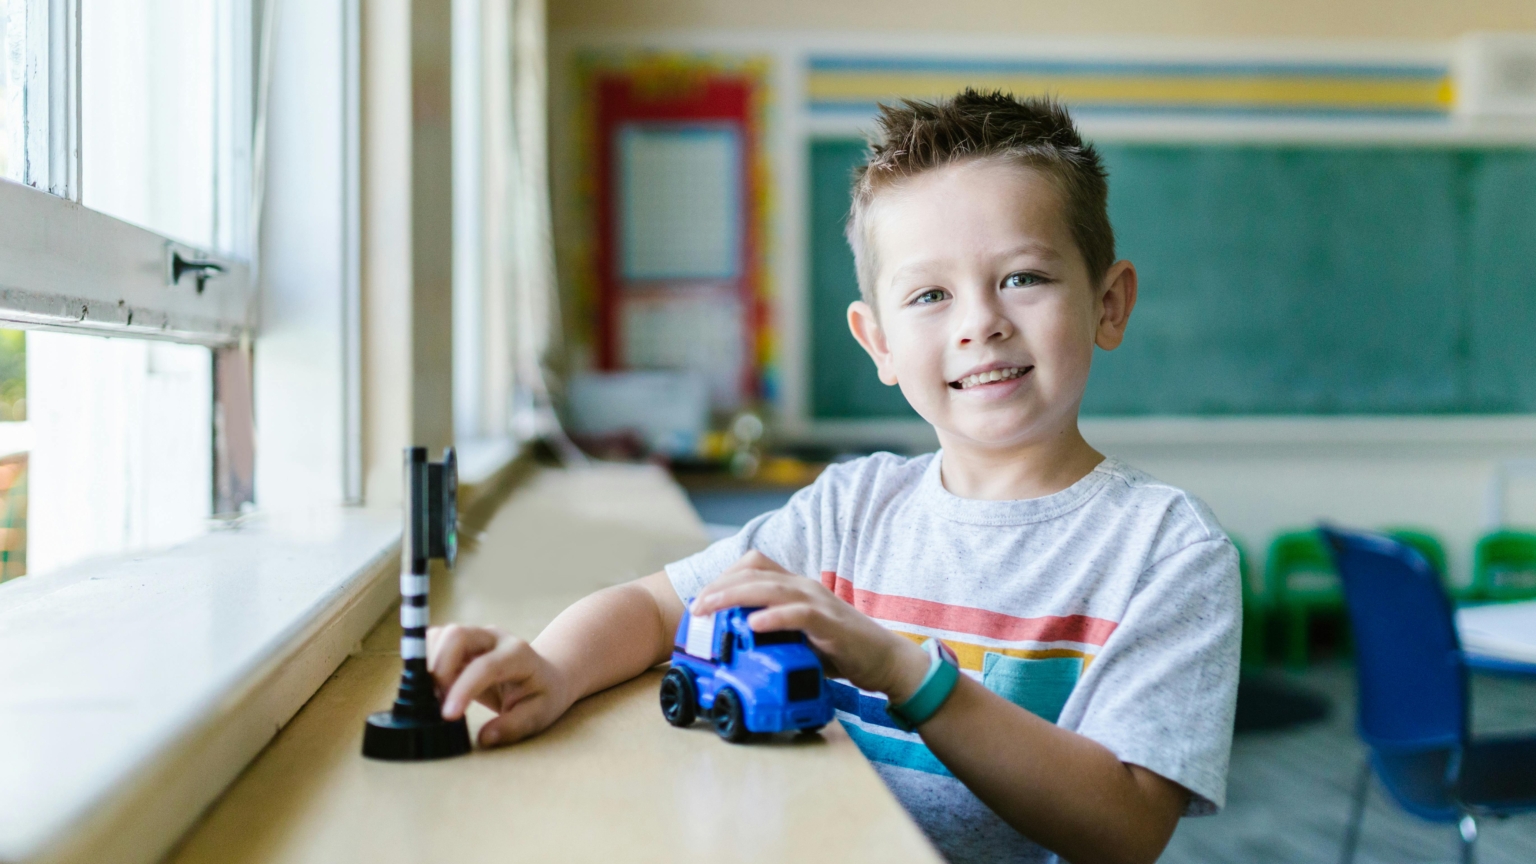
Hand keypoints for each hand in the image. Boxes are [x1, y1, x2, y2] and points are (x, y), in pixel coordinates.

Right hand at [426, 624, 574, 746]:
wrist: (545, 675)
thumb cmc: (542, 696)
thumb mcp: (539, 715)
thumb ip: (514, 726)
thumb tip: (485, 738)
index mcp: (518, 654)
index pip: (485, 666)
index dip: (463, 689)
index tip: (448, 715)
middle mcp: (495, 638)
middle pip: (457, 635)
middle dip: (439, 668)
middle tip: (439, 702)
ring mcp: (476, 635)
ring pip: (441, 635)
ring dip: (429, 665)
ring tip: (436, 696)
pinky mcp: (461, 641)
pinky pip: (434, 641)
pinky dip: (425, 661)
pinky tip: (433, 685)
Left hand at [691, 551, 930, 701]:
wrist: (884, 660)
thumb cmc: (840, 649)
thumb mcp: (798, 636)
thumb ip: (772, 632)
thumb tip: (733, 642)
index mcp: (796, 587)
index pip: (754, 565)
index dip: (724, 576)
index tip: (702, 598)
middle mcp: (804, 587)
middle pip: (755, 573)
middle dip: (720, 588)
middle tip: (696, 607)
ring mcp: (818, 602)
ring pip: (771, 588)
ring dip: (735, 597)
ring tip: (711, 610)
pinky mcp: (831, 623)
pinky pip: (799, 614)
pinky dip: (774, 618)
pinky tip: (753, 625)